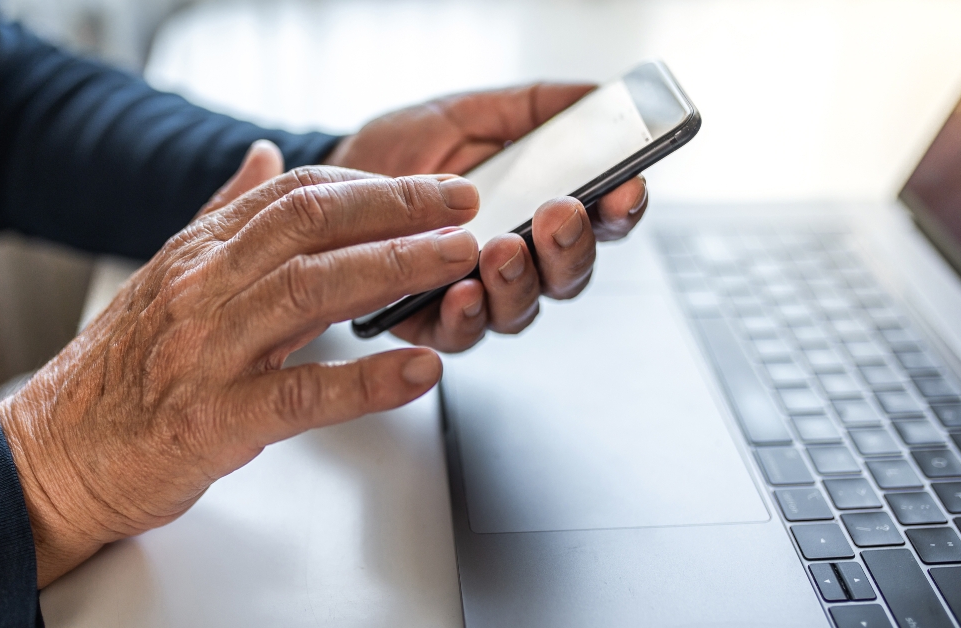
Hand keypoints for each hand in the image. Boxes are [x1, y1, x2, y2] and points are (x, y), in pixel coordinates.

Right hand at [0, 142, 484, 586]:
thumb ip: (221, 215)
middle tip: (464, 208)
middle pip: (310, 226)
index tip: (432, 189)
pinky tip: (419, 373)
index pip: (296, 196)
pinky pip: (301, 394)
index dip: (374, 186)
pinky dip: (365, 382)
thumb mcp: (168, 276)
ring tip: (456, 261)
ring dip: (395, 269)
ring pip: (310, 291)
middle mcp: (203, 289)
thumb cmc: (119, 373)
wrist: (53, 456)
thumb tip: (265, 157)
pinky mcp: (213, 419)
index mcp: (199, 255)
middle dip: (397, 210)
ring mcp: (206, 351)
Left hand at [327, 83, 648, 350]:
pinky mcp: (431, 322)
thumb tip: (593, 94)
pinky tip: (462, 290)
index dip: (621, 208)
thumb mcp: (469, 115)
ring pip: (522, 308)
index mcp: (538, 213)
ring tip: (503, 250)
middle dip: (571, 246)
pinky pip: (462, 333)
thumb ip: (531, 108)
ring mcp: (479, 295)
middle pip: (570, 273)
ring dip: (519, 281)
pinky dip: (467, 315)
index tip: (626, 187)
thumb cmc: (403, 151)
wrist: (333, 179)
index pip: (600, 219)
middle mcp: (518, 262)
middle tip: (558, 216)